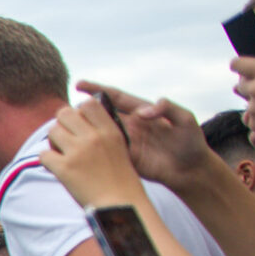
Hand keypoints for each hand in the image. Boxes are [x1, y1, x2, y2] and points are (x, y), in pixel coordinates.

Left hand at [38, 97, 144, 210]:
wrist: (120, 205)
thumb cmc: (120, 178)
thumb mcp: (119, 147)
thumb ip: (102, 131)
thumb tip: (80, 117)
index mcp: (110, 130)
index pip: (88, 104)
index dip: (79, 111)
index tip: (79, 124)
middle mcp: (94, 137)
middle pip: (64, 113)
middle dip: (61, 124)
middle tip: (65, 139)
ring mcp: (78, 152)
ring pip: (52, 131)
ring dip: (52, 142)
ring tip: (61, 154)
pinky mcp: (64, 169)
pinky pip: (43, 155)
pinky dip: (47, 161)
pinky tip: (56, 168)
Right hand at [73, 81, 209, 190]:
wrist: (190, 170)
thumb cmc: (191, 142)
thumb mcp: (185, 119)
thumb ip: (167, 108)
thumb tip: (143, 112)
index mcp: (141, 111)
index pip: (115, 97)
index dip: (97, 90)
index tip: (79, 85)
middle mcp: (130, 125)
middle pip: (100, 114)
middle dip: (82, 111)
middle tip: (65, 111)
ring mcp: (125, 142)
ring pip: (98, 133)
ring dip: (82, 131)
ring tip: (64, 129)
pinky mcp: (124, 159)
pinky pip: (103, 153)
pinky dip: (90, 152)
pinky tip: (75, 151)